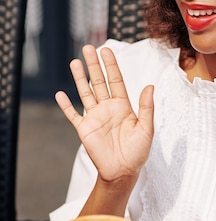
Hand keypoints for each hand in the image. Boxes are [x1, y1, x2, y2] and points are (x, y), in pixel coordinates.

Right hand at [55, 45, 153, 183]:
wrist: (123, 172)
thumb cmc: (138, 152)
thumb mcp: (146, 128)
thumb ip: (147, 107)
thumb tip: (150, 85)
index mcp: (123, 106)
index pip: (116, 80)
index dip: (111, 66)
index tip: (107, 50)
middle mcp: (108, 108)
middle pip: (99, 82)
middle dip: (94, 65)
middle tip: (88, 48)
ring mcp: (95, 117)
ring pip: (85, 93)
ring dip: (79, 78)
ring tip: (74, 62)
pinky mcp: (84, 130)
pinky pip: (73, 115)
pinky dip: (66, 105)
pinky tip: (60, 94)